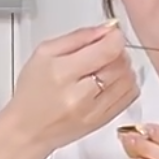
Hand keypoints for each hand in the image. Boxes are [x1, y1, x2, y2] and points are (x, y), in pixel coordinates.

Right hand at [0, 21, 137, 158]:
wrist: (28, 130)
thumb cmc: (33, 92)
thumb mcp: (45, 53)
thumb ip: (79, 37)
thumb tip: (107, 28)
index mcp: (63, 72)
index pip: (108, 50)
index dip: (115, 38)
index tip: (111, 35)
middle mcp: (81, 94)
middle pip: (120, 63)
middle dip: (116, 51)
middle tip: (103, 51)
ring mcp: (95, 110)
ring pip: (128, 78)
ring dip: (122, 67)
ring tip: (104, 67)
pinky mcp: (104, 120)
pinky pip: (130, 96)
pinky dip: (126, 83)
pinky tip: (111, 82)